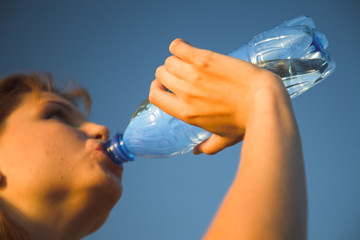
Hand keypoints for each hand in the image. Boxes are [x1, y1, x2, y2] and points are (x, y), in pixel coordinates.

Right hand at [149, 39, 286, 154]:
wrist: (263, 101)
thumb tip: (197, 152)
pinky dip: (178, 46)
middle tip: (183, 72)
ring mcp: (193, 74)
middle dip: (169, 73)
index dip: (157, 88)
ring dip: (176, 60)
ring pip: (169, 61)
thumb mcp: (224, 139)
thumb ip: (208, 147)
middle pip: (161, 75)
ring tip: (188, 62)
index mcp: (186, 112)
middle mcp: (185, 93)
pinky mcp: (204, 59)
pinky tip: (186, 49)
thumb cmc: (246, 121)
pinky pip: (178, 46)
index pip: (155, 96)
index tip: (165, 85)